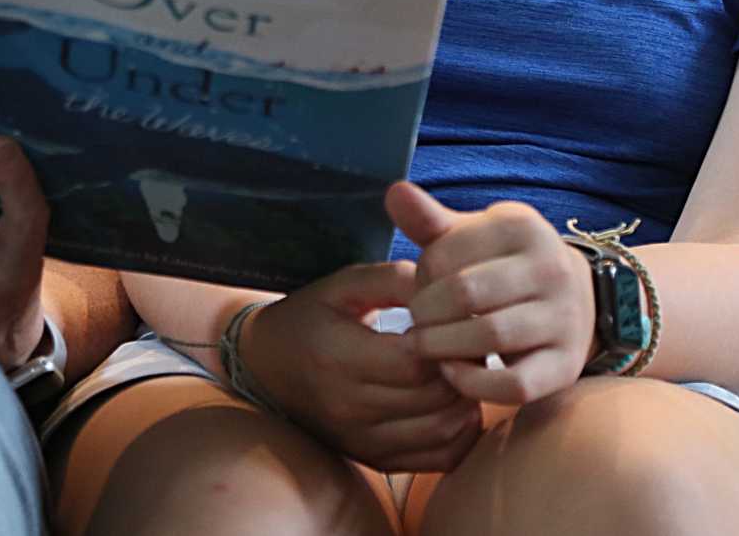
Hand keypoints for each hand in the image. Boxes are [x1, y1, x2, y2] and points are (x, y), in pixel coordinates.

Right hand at [235, 263, 481, 474]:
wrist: (266, 367)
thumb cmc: (311, 316)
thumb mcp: (343, 285)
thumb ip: (393, 279)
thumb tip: (448, 285)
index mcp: (338, 357)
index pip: (416, 362)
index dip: (448, 341)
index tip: (459, 321)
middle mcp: (348, 407)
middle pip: (433, 397)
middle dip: (463, 369)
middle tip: (473, 344)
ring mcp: (361, 440)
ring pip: (441, 430)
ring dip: (466, 400)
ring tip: (466, 370)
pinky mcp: (373, 459)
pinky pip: (437, 458)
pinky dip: (460, 433)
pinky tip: (457, 403)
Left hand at [387, 182, 596, 405]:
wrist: (574, 298)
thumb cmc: (502, 264)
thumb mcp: (470, 235)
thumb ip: (429, 220)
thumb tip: (395, 192)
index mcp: (522, 227)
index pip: (446, 253)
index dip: (420, 275)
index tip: (417, 286)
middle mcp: (551, 269)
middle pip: (466, 293)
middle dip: (425, 312)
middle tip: (412, 321)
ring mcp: (564, 320)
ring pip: (490, 336)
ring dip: (442, 346)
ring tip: (423, 344)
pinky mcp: (565, 367)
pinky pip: (514, 385)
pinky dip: (473, 382)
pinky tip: (451, 370)